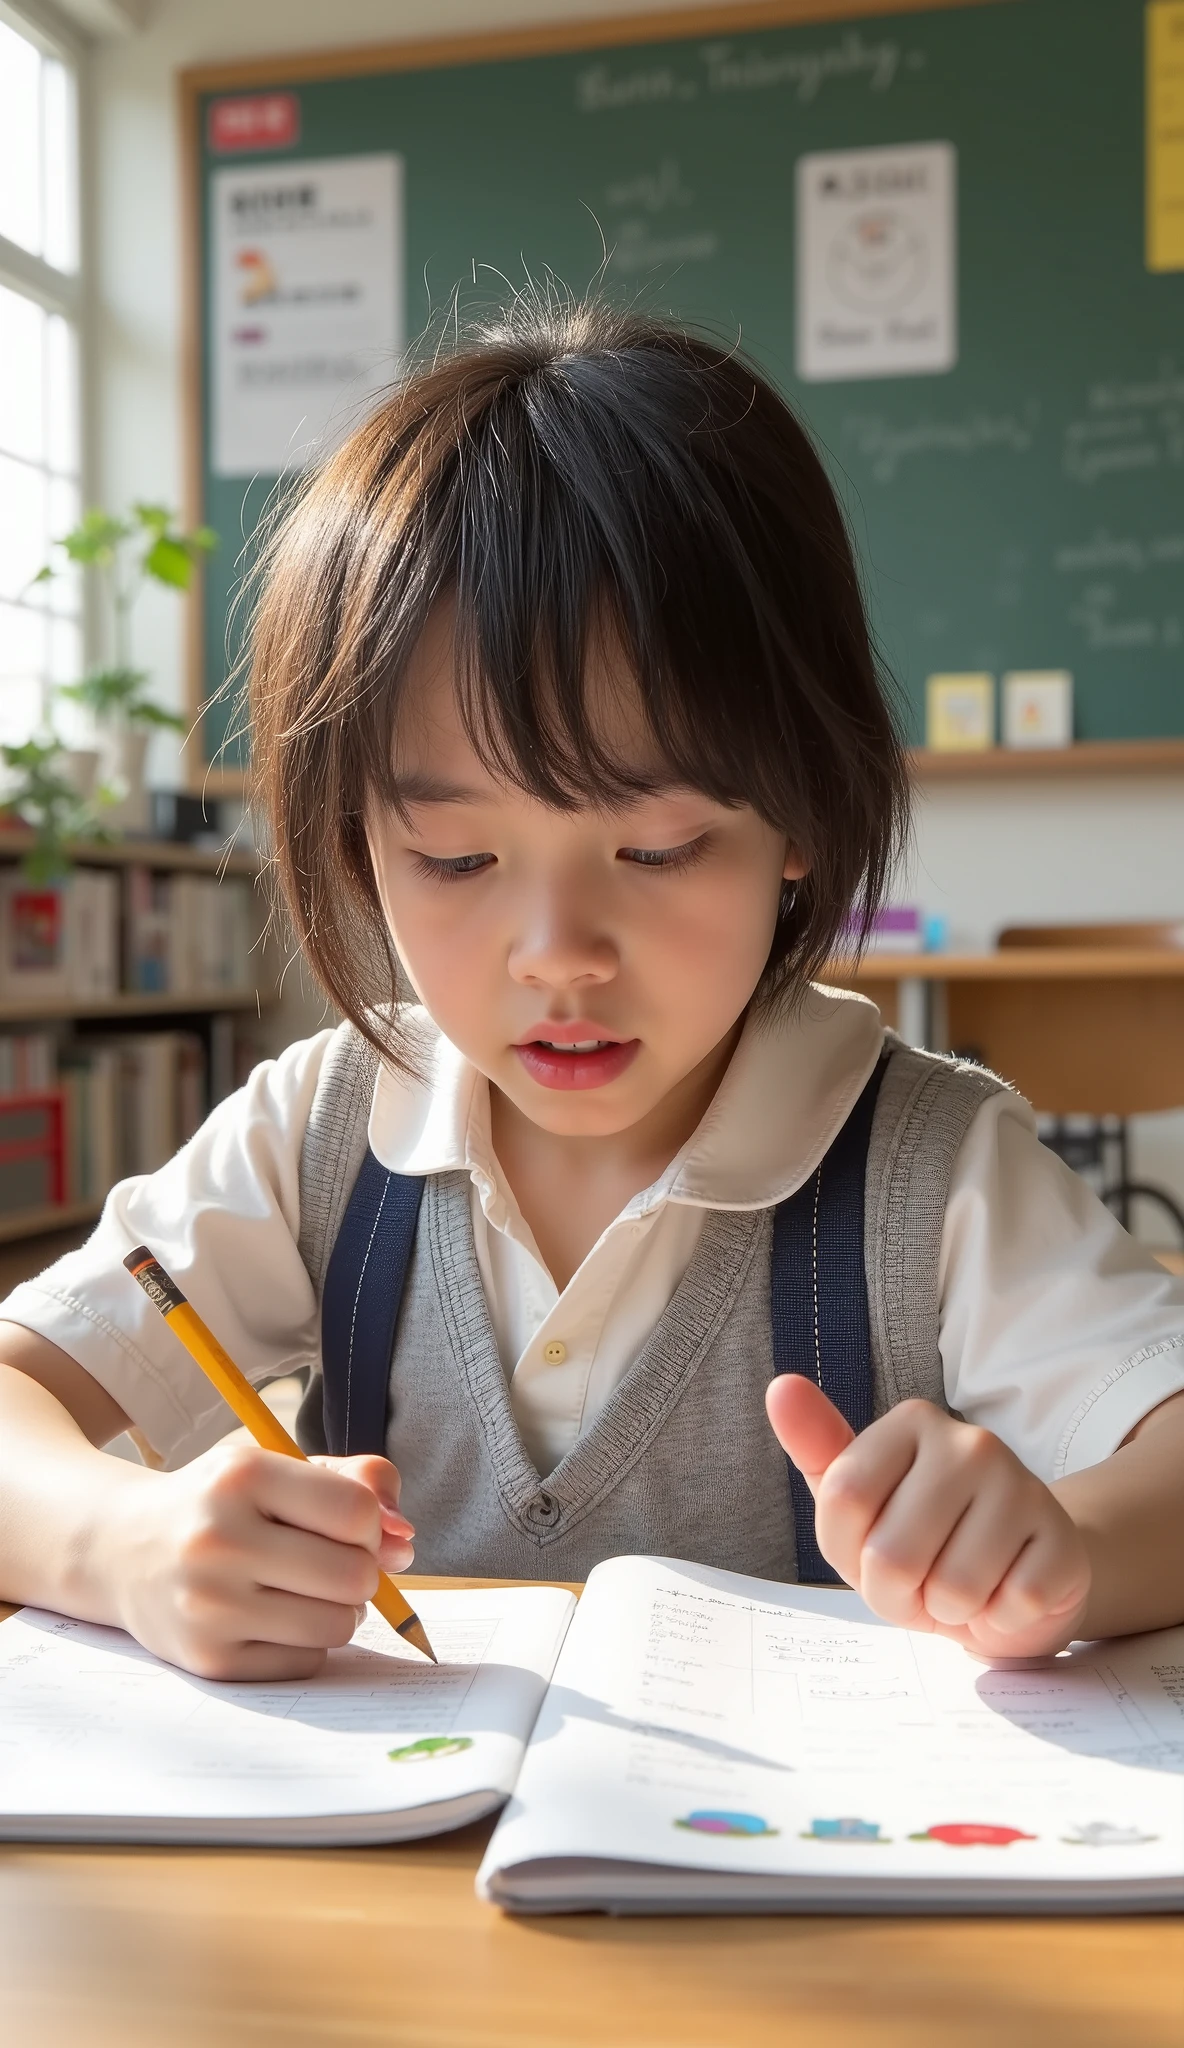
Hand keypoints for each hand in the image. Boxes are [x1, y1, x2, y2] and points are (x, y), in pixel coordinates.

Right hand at [102, 1444, 414, 1680]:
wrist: (123, 1550)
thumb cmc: (222, 1503)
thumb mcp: (279, 1466)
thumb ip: (359, 1483)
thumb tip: (406, 1538)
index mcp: (241, 1476)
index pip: (357, 1511)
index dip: (370, 1521)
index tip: (348, 1522)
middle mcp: (219, 1541)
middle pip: (354, 1575)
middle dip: (360, 1569)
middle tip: (330, 1560)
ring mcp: (209, 1606)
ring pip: (338, 1625)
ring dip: (340, 1609)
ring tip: (305, 1588)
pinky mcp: (209, 1660)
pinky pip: (308, 1661)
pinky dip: (308, 1642)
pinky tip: (275, 1616)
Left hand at [765, 1376, 1090, 1658]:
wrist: (1016, 1576)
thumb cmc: (924, 1540)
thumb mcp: (859, 1503)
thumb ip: (819, 1449)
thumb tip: (781, 1387)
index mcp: (911, 1423)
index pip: (843, 1500)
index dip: (849, 1552)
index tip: (872, 1551)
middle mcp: (971, 1442)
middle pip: (892, 1554)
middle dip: (897, 1596)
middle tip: (922, 1583)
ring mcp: (1025, 1486)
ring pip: (954, 1588)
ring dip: (949, 1611)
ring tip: (961, 1589)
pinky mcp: (1065, 1540)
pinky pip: (1011, 1605)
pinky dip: (998, 1619)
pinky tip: (1005, 1595)